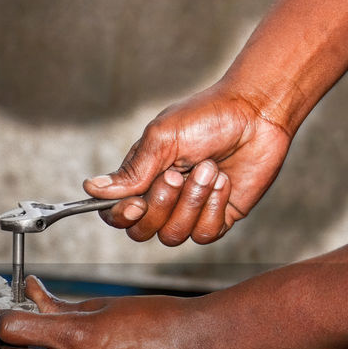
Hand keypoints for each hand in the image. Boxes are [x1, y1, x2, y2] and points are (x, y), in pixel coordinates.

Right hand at [84, 85, 292, 245]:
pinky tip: (224, 181)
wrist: (256, 113)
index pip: (116, 214)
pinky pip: (204, 234)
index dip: (121, 216)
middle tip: (180, 172)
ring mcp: (191, 210)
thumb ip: (131, 170)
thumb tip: (91, 188)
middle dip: (162, 204)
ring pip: (174, 235)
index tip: (136, 203)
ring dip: (192, 201)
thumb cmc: (207, 117)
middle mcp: (163, 198)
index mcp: (142, 177)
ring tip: (209, 169)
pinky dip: (214, 207)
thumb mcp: (162, 138)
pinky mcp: (219, 218)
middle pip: (142, 231)